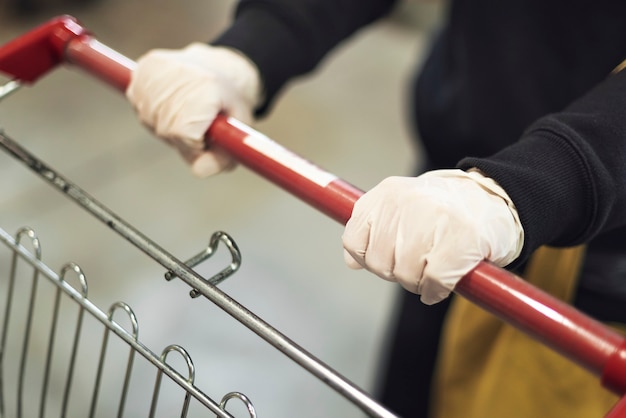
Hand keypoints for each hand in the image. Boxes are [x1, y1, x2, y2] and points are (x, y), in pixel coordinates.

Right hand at [126, 43, 261, 176]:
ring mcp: (158, 69)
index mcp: (208, 87)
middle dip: (181, 138)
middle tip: (199, 124)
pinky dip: (154, 111)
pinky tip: (171, 101)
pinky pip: (140, 106)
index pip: (183, 133)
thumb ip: (222, 160)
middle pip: (166, 130)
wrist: (218, 68)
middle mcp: (180, 73)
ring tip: (186, 110)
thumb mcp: (238, 135)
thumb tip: (199, 170)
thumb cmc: (229, 106)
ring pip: (150, 120)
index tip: (206, 138)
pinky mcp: (143, 67)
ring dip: (166, 125)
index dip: (193, 145)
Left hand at [342, 169, 523, 303]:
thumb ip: (374, 228)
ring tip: (433, 268)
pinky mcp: (462, 239)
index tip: (385, 259)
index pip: (353, 239)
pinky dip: (435, 291)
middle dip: (395, 272)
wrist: (495, 199)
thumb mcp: (402, 207)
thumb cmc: (444, 210)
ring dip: (417, 282)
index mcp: (388, 193)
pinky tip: (444, 283)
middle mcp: (408, 201)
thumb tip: (351, 262)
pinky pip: (432, 282)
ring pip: (404, 274)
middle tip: (417, 264)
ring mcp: (435, 218)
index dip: (366, 258)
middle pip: (378, 262)